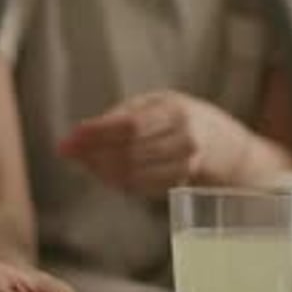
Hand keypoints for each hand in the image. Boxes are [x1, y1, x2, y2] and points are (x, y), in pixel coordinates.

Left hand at [58, 91, 249, 197]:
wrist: (224, 145)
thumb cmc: (179, 117)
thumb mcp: (156, 103)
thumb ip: (121, 115)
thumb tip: (79, 136)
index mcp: (176, 111)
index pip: (130, 126)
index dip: (96, 134)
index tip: (69, 138)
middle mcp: (184, 140)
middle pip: (127, 152)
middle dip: (91, 153)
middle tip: (67, 150)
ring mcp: (184, 166)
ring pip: (131, 173)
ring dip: (98, 169)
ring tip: (80, 160)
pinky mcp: (178, 185)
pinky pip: (138, 187)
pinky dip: (113, 181)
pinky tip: (100, 172)